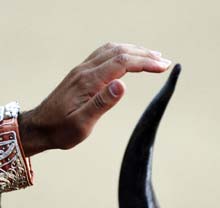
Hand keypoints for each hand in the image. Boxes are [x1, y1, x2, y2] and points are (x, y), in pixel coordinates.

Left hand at [18, 42, 171, 155]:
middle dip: (145, 55)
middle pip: (120, 52)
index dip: (145, 62)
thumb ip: (102, 103)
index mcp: (89, 81)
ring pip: (112, 50)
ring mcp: (83, 69)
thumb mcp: (82, 123)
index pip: (122, 63)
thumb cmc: (61, 130)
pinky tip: (130, 57)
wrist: (39, 127)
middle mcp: (86, 70)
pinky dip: (123, 51)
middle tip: (165, 62)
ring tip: (154, 56)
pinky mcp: (82, 72)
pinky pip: (105, 54)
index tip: (163, 67)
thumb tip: (122, 85)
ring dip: (135, 50)